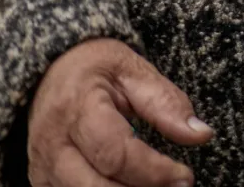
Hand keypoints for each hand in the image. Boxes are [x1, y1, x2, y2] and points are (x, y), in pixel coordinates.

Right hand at [28, 39, 212, 186]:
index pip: (116, 154)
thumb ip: (166, 103)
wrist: (50, 67)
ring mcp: (43, 165)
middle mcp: (53, 142)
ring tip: (155, 185)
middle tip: (176, 186)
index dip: (155, 172)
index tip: (185, 177)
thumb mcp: (133, 71)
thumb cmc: (94, 67)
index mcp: (77, 108)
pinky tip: (130, 186)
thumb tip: (201, 134)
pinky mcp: (42, 180)